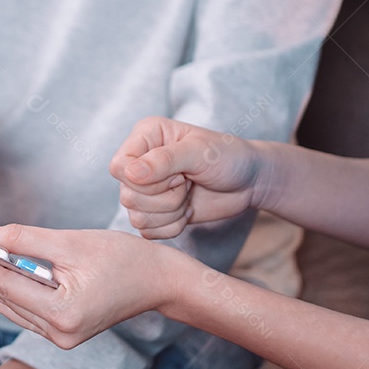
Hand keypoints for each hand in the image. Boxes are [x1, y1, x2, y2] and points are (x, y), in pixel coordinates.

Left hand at [0, 223, 185, 349]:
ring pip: (11, 305)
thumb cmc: (124, 257)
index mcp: (62, 314)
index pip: (3, 285)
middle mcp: (59, 334)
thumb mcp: (72, 242)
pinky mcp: (64, 331)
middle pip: (3, 298)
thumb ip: (26, 239)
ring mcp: (61, 337)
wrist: (160, 280)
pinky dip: (11, 287)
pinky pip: (26, 308)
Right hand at [109, 117, 264, 238]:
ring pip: (135, 216)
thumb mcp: (200, 152)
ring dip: (170, 212)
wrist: (250, 182)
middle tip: (187, 182)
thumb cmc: (229, 157)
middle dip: (165, 197)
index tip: (178, 173)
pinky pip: (147, 232)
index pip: (119, 166)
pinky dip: (172, 227)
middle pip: (126, 195)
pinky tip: (187, 211)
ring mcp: (146, 188)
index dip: (146, 179)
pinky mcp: (155, 212)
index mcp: (145, 137)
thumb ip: (164, 160)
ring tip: (188, 194)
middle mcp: (140, 161)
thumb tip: (129, 173)